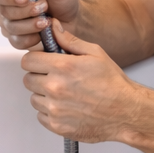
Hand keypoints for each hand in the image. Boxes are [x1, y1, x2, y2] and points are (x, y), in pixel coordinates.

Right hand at [0, 0, 80, 49]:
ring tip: (46, 19)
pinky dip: (31, 36)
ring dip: (29, 22)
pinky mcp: (15, 37)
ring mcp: (9, 19)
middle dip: (15, 2)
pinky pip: (15, 39)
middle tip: (34, 3)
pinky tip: (42, 31)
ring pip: (9, 22)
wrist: (72, 19)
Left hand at [21, 20, 149, 141]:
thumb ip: (69, 40)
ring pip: (34, 98)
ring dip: (44, 95)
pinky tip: (66, 107)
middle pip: (28, 79)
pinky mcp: (57, 125)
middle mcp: (55, 88)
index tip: (42, 62)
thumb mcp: (95, 54)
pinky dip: (50, 112)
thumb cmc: (113, 84)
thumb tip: (53, 27)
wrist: (126, 112)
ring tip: (64, 94)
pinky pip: (41, 116)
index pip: (28, 60)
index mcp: (63, 67)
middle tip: (55, 78)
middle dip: (39, 76)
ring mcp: (55, 108)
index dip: (35, 60)